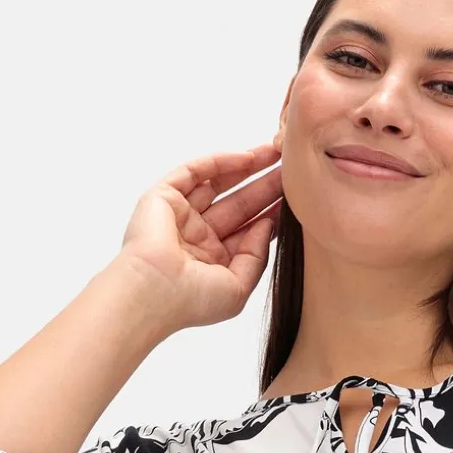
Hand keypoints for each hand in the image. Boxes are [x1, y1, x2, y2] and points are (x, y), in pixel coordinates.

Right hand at [116, 140, 283, 331]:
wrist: (153, 293)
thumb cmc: (191, 300)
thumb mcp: (238, 287)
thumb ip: (256, 256)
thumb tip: (268, 224)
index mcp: (213, 262)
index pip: (247, 231)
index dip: (272, 213)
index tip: (299, 199)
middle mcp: (197, 237)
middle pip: (238, 204)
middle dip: (264, 186)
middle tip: (293, 168)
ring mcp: (180, 215)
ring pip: (219, 183)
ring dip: (247, 167)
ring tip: (275, 152)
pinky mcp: (164, 197)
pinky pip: (195, 172)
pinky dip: (219, 162)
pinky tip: (247, 158)